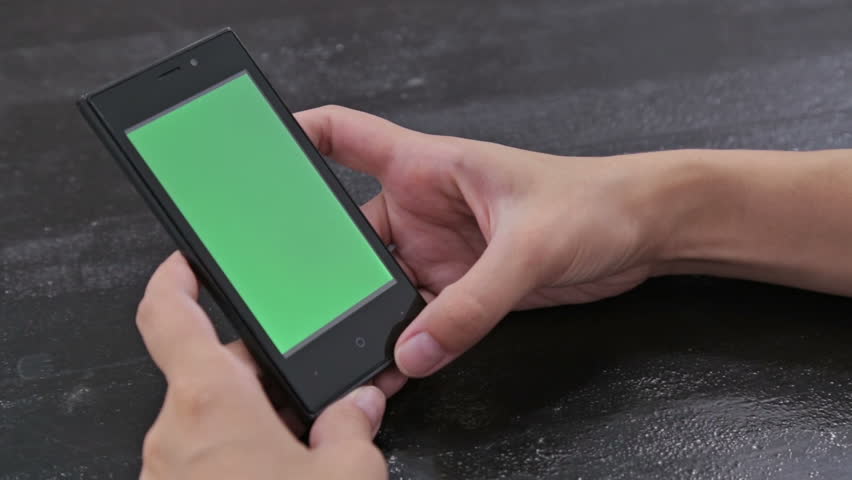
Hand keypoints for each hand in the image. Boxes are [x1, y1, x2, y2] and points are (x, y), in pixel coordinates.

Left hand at [136, 253, 388, 479]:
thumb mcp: (346, 472)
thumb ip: (352, 426)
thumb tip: (356, 408)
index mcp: (210, 401)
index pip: (168, 313)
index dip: (176, 278)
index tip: (187, 262)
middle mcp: (175, 431)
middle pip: (213, 373)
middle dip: (261, 376)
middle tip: (307, 390)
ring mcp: (167, 469)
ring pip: (211, 421)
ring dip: (253, 424)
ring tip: (304, 448)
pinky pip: (204, 459)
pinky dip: (239, 457)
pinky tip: (281, 472)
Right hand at [296, 106, 662, 376]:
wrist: (642, 233)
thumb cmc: (593, 203)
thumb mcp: (528, 248)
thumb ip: (472, 303)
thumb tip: (417, 349)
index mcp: (428, 166)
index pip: (342, 136)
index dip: (293, 137)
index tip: (249, 155)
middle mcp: (424, 208)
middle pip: (348, 234)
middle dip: (323, 266)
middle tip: (296, 302)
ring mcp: (440, 251)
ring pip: (381, 285)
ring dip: (365, 314)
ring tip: (341, 345)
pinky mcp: (464, 288)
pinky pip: (421, 318)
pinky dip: (407, 342)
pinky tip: (394, 365)